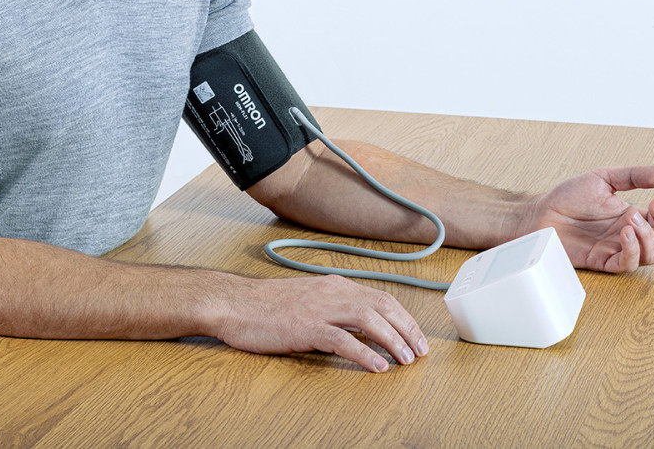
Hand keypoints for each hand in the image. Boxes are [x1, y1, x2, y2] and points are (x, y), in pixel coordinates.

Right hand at [209, 274, 427, 371]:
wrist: (232, 303)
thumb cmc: (264, 306)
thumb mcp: (306, 299)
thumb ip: (332, 308)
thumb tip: (358, 325)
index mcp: (334, 286)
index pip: (381, 298)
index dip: (403, 318)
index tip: (416, 336)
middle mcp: (332, 293)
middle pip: (383, 307)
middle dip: (407, 330)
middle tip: (420, 352)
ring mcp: (319, 309)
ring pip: (369, 320)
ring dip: (393, 341)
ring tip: (406, 360)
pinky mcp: (306, 327)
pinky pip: (343, 341)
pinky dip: (365, 354)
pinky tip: (378, 366)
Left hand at [532, 165, 653, 272]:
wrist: (541, 212)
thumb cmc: (569, 196)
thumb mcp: (604, 178)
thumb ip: (635, 176)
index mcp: (633, 216)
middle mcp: (629, 235)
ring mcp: (617, 249)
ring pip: (651, 256)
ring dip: (649, 238)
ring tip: (633, 219)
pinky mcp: (603, 261)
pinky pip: (628, 265)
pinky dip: (632, 250)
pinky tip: (625, 233)